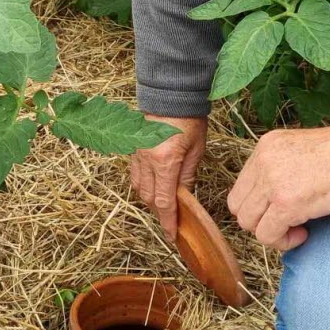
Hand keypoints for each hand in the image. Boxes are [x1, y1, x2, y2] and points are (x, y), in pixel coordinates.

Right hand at [128, 113, 208, 243]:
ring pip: (139, 187)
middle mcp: (147, 160)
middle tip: (172, 223)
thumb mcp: (196, 149)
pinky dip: (143, 185)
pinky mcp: (133, 148)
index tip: (172, 235)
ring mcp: (137, 154)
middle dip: (159, 213)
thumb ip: (188, 175)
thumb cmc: (189, 119)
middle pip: (149, 197)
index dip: (168, 221)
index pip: (164, 200)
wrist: (171, 94)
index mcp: (165, 161)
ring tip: (164, 208)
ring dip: (150, 201)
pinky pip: (135, 174)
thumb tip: (184, 196)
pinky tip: (153, 188)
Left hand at [227, 119, 329, 252]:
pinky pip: (267, 235)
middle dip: (262, 221)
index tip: (285, 209)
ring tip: (300, 227)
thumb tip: (271, 202)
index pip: (242, 186)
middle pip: (239, 206)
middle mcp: (264, 160)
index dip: (260, 205)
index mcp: (267, 145)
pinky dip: (284, 241)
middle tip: (290, 222)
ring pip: (249, 223)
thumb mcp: (304, 150)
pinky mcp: (286, 202)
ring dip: (272, 233)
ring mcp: (272, 180)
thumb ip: (282, 168)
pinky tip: (305, 233)